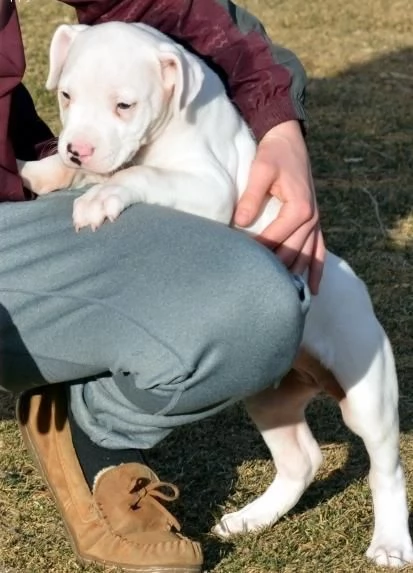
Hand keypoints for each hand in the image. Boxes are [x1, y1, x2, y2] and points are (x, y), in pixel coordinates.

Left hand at [234, 120, 324, 294]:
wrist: (289, 141)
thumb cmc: (273, 155)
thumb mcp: (260, 170)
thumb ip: (251, 197)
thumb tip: (239, 224)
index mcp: (299, 208)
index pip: (277, 239)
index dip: (259, 253)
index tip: (241, 264)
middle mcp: (312, 219)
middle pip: (292, 254)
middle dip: (275, 271)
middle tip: (255, 288)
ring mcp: (316, 223)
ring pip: (307, 257)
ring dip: (294, 276)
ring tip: (281, 298)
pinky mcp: (314, 223)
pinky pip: (319, 251)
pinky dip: (316, 270)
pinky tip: (312, 291)